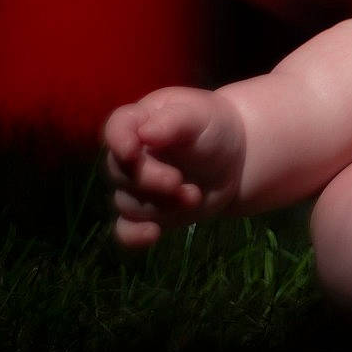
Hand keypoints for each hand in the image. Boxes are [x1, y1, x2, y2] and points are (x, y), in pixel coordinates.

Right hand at [101, 87, 246, 247]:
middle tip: (178, 182)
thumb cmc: (214, 127)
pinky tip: (153, 234)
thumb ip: (174, 121)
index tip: (132, 151)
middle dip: (149, 180)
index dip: (118, 141)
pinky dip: (134, 235)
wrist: (234, 160)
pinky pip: (126, 230)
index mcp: (140, 121)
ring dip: (160, 204)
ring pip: (128, 203)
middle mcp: (131, 155)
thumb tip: (145, 133)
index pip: (117, 127)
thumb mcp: (200, 116)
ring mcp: (136, 186)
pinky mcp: (146, 213)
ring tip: (194, 195)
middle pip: (120, 172)